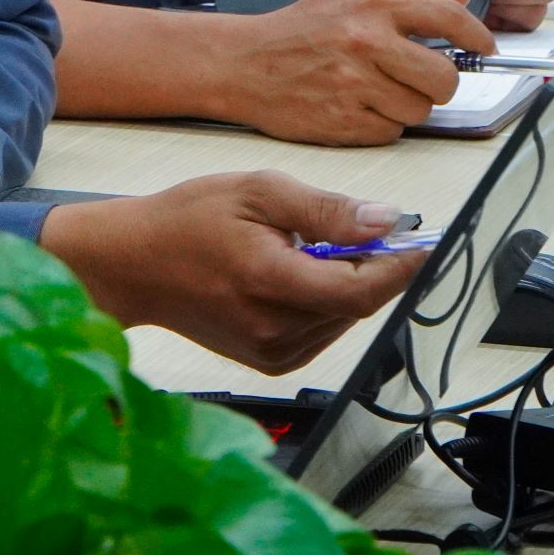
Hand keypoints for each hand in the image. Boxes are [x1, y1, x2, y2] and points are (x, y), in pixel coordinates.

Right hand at [42, 172, 424, 371]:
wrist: (134, 265)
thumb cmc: (186, 220)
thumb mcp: (257, 192)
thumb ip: (324, 210)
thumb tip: (384, 221)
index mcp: (268, 282)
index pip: (360, 289)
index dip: (398, 266)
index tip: (419, 241)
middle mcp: (273, 329)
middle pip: (355, 303)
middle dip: (368, 265)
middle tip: (354, 229)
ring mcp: (271, 352)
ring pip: (342, 318)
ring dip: (343, 283)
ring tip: (302, 249)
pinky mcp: (268, 362)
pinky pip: (321, 331)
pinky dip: (323, 301)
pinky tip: (290, 275)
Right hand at [201, 0, 494, 144]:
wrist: (241, 63)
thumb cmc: (295, 31)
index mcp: (370, 7)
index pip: (447, 17)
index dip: (477, 34)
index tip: (483, 46)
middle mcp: (365, 43)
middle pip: (443, 77)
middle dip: (439, 83)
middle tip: (421, 79)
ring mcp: (353, 86)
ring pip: (419, 111)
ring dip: (407, 106)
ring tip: (378, 92)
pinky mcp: (342, 122)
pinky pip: (391, 133)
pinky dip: (381, 126)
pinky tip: (358, 108)